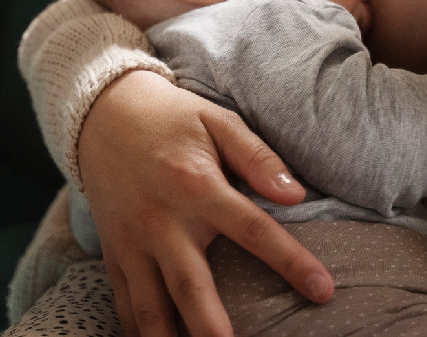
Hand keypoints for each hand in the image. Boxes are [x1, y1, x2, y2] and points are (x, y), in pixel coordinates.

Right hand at [78, 70, 333, 336]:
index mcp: (197, 185)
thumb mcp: (218, 120)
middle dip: (215, 332)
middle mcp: (163, 220)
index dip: (291, 262)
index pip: (254, 230)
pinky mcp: (113, 252)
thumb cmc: (172, 116)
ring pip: (152, 309)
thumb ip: (256, 156)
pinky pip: (124, 303)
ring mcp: (133, 241)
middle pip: (193, 289)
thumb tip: (295, 193)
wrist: (103, 112)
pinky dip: (138, 332)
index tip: (323, 291)